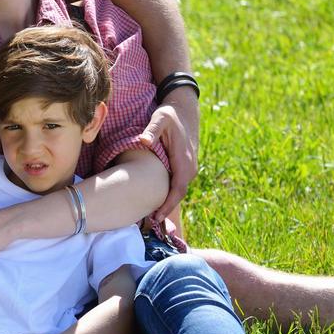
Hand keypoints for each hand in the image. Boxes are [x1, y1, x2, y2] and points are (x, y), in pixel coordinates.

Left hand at [140, 90, 198, 222]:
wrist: (184, 110)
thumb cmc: (170, 114)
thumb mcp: (160, 118)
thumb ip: (152, 130)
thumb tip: (144, 141)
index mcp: (184, 160)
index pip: (177, 189)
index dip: (167, 205)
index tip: (156, 217)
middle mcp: (189, 168)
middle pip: (178, 195)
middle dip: (166, 210)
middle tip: (150, 224)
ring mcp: (188, 168)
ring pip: (177, 191)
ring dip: (167, 204)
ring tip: (151, 217)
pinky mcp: (184, 167)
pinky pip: (177, 185)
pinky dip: (168, 195)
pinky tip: (156, 202)